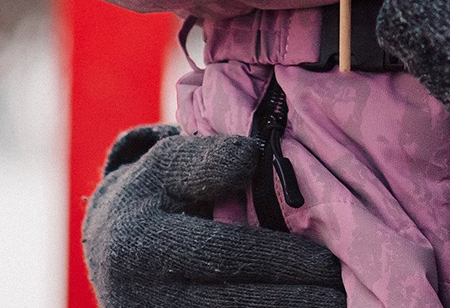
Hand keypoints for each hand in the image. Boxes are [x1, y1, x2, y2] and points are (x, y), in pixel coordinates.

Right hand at [82, 126, 343, 307]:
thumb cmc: (152, 195)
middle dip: (293, 300)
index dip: (280, 261)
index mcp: (144, 245)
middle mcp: (144, 296)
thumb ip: (208, 159)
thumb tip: (253, 158)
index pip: (224, 256)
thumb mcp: (168, 165)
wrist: (107, 248)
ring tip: (332, 307)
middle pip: (233, 303)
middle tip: (341, 294)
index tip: (328, 263)